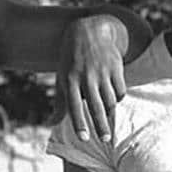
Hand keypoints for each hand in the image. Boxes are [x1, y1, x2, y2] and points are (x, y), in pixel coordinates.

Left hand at [54, 14, 128, 140]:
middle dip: (101, 125)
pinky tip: (114, 100)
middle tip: (105, 140)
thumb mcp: (62, 78)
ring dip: (110, 113)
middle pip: (95, 106)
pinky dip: (118, 98)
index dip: (79, 123)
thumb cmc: (72, 60)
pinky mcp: (115, 67)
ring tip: (107, 122)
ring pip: (110, 100)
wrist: (90, 31)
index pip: (74, 106)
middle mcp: (86, 76)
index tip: (84, 138)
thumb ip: (60, 103)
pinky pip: (120, 90)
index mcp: (69, 80)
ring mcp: (102, 72)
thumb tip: (51, 123)